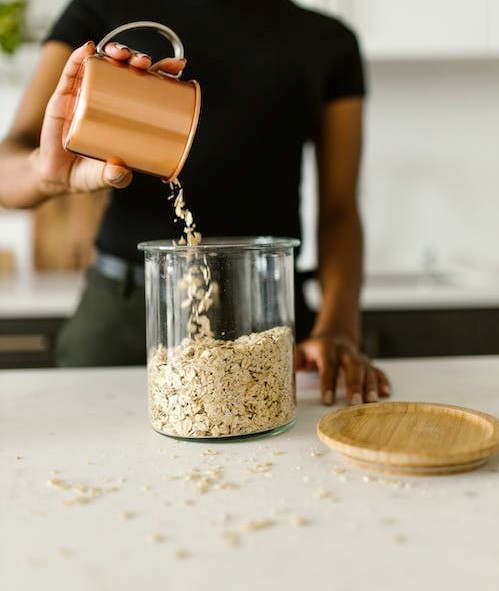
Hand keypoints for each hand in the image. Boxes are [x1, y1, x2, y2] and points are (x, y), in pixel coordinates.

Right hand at [36, 41, 185, 195]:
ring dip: (115, 52)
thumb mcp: (106, 177)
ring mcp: (86, 94)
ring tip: (121, 55)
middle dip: (139, 60)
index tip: (178, 66)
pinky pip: (71, 71)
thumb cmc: (90, 173)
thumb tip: (120, 171)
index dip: (163, 73)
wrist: (59, 175)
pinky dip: (79, 56)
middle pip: (127, 69)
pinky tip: (89, 48)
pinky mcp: (64, 96)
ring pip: (103, 63)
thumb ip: (115, 177)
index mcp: (127, 113)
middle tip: (144, 64)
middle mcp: (108, 98)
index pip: (149, 86)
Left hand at [295, 335, 390, 405]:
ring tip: (372, 402)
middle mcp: (345, 352)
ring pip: (367, 370)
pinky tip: (386, 393)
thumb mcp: (302, 350)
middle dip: (354, 385)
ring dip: (371, 386)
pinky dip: (383, 381)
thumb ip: (294, 360)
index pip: (328, 366)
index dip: (327, 383)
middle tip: (355, 403)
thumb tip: (285, 374)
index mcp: (327, 349)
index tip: (327, 400)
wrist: (335, 334)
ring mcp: (358, 357)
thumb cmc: (316, 348)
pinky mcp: (368, 363)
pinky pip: (378, 371)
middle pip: (353, 367)